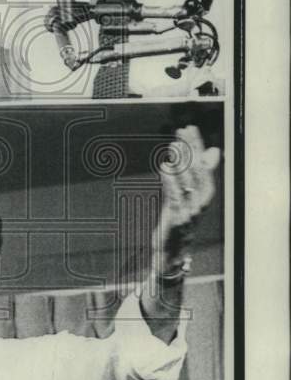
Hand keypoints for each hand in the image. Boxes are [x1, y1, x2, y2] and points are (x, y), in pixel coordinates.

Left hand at [152, 125, 220, 274]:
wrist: (172, 250)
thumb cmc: (181, 218)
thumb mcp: (190, 195)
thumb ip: (198, 173)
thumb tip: (214, 150)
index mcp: (206, 194)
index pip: (204, 165)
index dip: (197, 146)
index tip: (190, 128)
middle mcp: (202, 202)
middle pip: (197, 171)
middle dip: (190, 149)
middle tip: (182, 131)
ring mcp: (190, 211)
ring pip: (187, 183)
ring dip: (181, 162)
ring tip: (175, 145)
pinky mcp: (177, 219)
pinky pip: (174, 197)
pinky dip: (170, 181)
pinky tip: (165, 167)